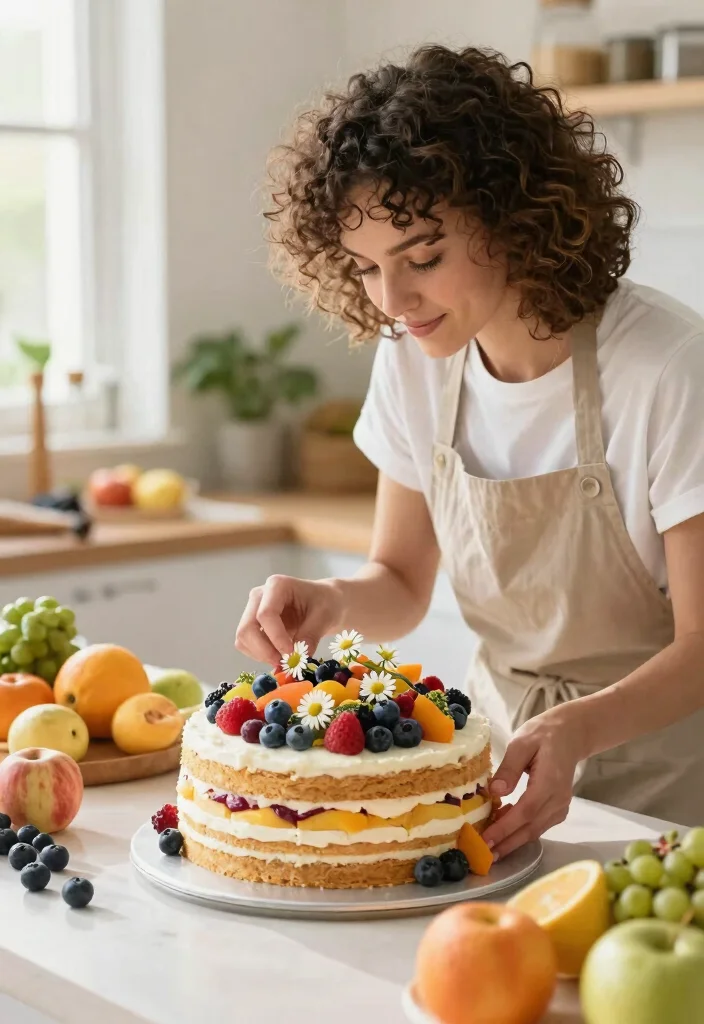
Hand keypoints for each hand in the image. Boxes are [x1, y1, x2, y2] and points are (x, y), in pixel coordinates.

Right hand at [235, 575, 344, 666]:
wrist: (327, 603)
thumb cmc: (327, 603)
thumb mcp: (325, 616)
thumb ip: (310, 635)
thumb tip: (297, 657)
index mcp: (277, 586)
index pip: (266, 614)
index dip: (276, 637)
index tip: (292, 654)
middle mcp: (260, 596)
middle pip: (247, 628)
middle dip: (264, 650)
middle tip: (285, 663)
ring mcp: (254, 610)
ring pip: (244, 638)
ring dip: (261, 655)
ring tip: (285, 659)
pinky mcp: (254, 625)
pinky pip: (247, 645)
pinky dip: (260, 655)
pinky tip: (279, 656)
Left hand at [482, 710, 579, 861]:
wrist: (570, 735)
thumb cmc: (543, 734)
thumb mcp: (521, 743)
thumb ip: (509, 767)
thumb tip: (495, 792)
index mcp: (549, 781)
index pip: (526, 811)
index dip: (506, 828)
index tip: (486, 839)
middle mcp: (558, 799)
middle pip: (531, 828)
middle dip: (507, 843)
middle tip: (485, 855)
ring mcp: (561, 805)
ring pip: (536, 830)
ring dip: (513, 841)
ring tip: (491, 847)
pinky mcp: (559, 808)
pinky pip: (540, 825)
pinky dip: (522, 832)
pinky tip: (505, 830)